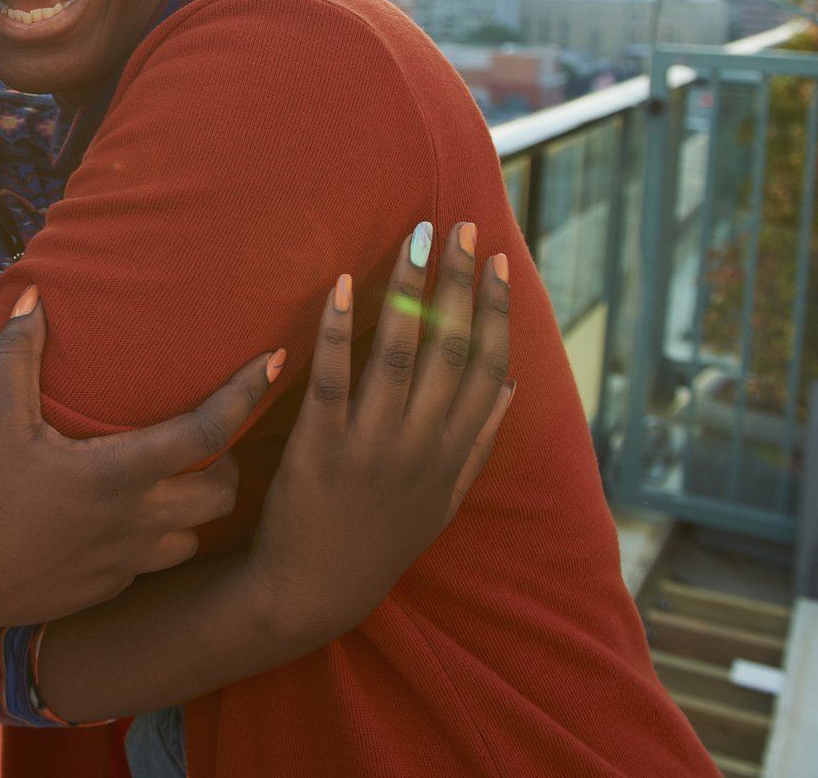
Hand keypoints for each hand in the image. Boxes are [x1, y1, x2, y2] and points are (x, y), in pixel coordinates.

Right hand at [0, 287, 282, 634]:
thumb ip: (18, 352)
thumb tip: (33, 295)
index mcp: (119, 473)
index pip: (207, 431)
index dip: (245, 394)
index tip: (274, 363)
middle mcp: (136, 522)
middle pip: (221, 494)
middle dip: (226, 464)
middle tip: (205, 439)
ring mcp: (123, 563)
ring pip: (192, 537)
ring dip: (192, 510)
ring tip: (169, 483)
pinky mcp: (103, 591)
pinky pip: (151, 566)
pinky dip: (152, 542)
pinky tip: (121, 523)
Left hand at [239, 221, 513, 640]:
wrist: (313, 591)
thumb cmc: (378, 541)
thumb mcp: (442, 502)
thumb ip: (474, 446)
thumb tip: (504, 392)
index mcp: (452, 454)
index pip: (486, 368)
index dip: (493, 311)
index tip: (495, 261)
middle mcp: (420, 445)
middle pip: (449, 349)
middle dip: (457, 282)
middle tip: (459, 226)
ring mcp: (370, 445)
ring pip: (397, 354)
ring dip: (408, 291)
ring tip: (413, 239)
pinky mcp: (318, 446)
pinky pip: (331, 377)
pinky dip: (338, 328)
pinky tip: (343, 285)